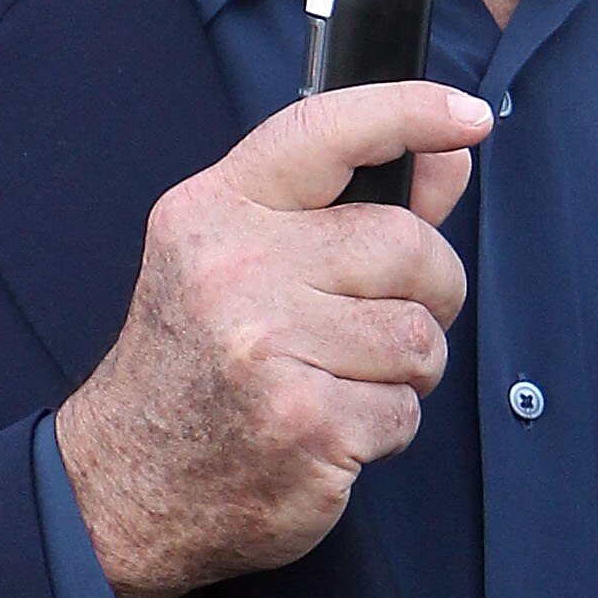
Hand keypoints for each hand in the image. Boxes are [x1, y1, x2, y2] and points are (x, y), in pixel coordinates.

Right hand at [54, 81, 491, 597]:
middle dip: (431, 288)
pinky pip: (405, 410)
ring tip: (344, 381)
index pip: (324, 133)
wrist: (127, 486)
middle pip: (407, 247)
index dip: (410, 111)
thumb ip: (351, 204)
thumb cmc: (196, 368)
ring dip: (406, 370)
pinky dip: (385, 428)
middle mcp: (235, 272)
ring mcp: (268, 351)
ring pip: (419, 336)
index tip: (469, 117)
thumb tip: (452, 151)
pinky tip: (330, 430)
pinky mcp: (305, 425)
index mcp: (214, 213)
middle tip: (393, 319)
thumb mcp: (241, 261)